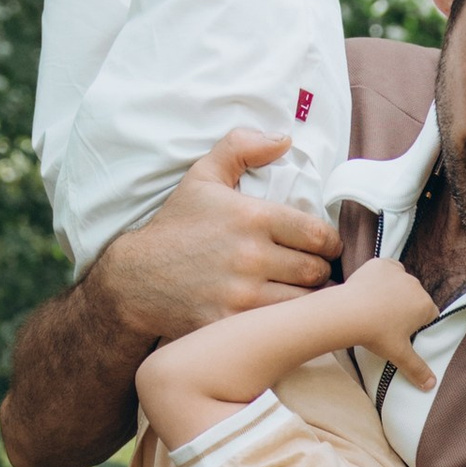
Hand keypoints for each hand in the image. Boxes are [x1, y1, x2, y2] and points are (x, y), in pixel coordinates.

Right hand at [108, 127, 342, 339]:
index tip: (324, 247)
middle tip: (314, 272)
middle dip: (320, 271)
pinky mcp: (232, 325)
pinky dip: (287, 323)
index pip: (319, 235)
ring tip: (303, 294)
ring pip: (305, 302)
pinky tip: (283, 316)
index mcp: (253, 218)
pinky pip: (280, 327)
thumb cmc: (176, 227)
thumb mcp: (203, 176)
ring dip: (309, 299)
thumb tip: (284, 139)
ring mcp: (242, 295)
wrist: (135, 279)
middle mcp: (251, 256)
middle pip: (317, 271)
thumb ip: (241, 147)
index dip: (330, 243)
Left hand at [324, 258, 439, 389]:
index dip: (417, 324)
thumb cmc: (376, 334)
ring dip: (394, 292)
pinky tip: (371, 290)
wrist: (348, 312)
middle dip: (405, 308)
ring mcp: (399, 272)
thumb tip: (432, 386)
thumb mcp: (398, 355)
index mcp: (425, 306)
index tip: (402, 332)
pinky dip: (381, 278)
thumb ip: (418, 369)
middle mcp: (416, 285)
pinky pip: (387, 269)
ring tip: (376, 308)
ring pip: (401, 283)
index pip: (429, 315)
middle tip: (386, 323)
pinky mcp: (381, 264)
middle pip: (415, 298)